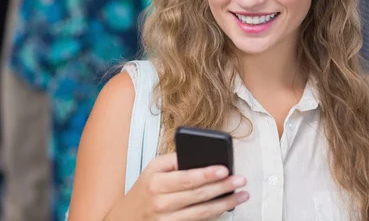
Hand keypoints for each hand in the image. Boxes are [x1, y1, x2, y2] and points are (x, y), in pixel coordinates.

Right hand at [113, 153, 248, 219]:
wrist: (126, 218)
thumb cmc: (144, 190)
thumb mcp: (153, 169)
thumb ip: (174, 159)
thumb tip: (201, 154)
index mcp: (157, 182)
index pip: (187, 178)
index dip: (208, 174)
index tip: (225, 169)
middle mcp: (161, 203)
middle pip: (198, 196)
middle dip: (223, 187)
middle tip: (241, 180)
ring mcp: (166, 220)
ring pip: (202, 213)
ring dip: (225, 204)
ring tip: (241, 195)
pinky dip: (215, 215)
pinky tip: (227, 207)